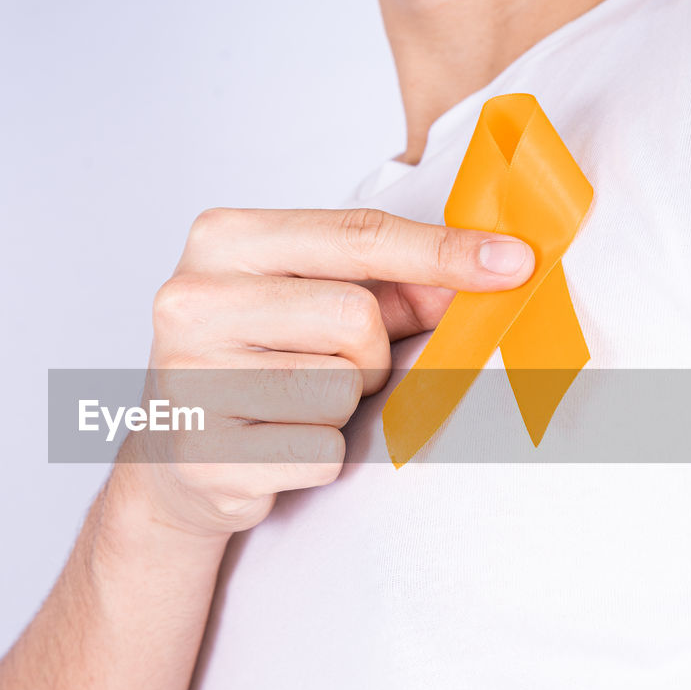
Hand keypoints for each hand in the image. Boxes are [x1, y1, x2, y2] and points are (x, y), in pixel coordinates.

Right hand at [113, 207, 533, 537]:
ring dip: (340, 407)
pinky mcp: (206, 454)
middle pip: (355, 318)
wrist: (176, 452)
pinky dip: (321, 455)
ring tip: (291, 407)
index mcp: (220, 239)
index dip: (443, 250)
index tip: (515, 262)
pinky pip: (321, 451)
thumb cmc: (259, 360)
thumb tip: (492, 270)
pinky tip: (277, 445)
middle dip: (368, 353)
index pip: (356, 235)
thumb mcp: (314, 299)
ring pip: (340, 390)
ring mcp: (190, 379)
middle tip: (327, 367)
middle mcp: (190, 299)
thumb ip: (393, 281)